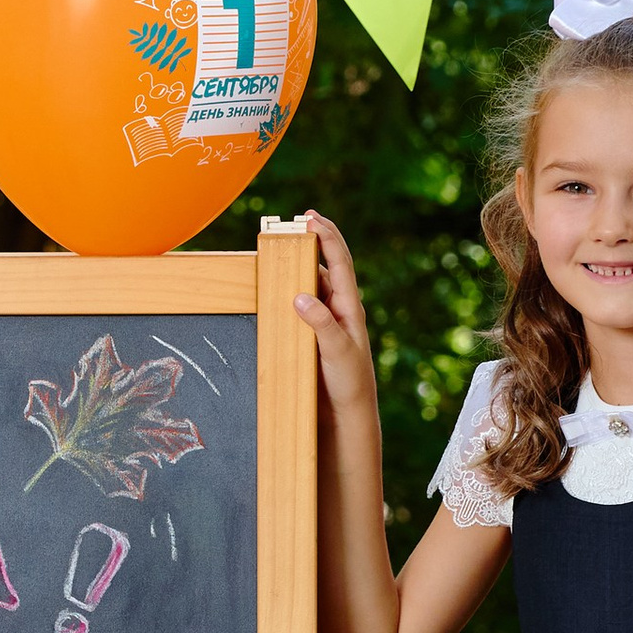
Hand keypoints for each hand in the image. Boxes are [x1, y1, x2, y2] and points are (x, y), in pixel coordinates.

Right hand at [292, 213, 381, 426]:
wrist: (348, 412)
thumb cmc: (349, 382)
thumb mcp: (338, 352)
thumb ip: (321, 323)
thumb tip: (300, 295)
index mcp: (350, 307)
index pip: (340, 263)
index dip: (327, 237)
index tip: (311, 219)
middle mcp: (340, 308)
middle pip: (329, 264)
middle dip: (317, 239)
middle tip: (301, 220)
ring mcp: (328, 319)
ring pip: (316, 281)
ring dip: (303, 262)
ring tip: (287, 245)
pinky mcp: (316, 332)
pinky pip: (305, 302)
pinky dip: (294, 286)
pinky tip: (281, 283)